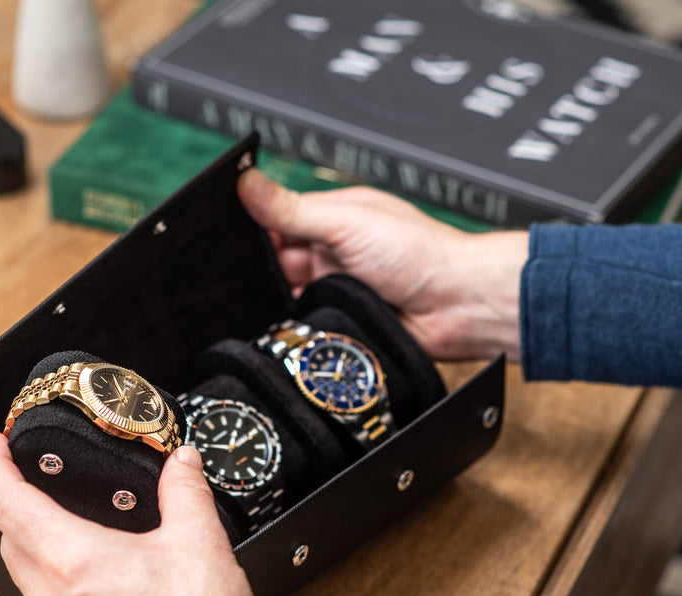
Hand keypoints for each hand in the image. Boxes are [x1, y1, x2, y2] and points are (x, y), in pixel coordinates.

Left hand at [0, 433, 258, 595]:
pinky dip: (56, 588)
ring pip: (26, 581)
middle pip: (9, 541)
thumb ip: (185, 490)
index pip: (7, 502)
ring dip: (32, 547)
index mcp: (74, 561)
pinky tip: (92, 585)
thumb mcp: (199, 540)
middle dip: (12, 504)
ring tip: (61, 529)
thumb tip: (181, 462)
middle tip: (26, 481)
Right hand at [237, 168, 528, 361]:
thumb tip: (248, 182)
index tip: (222, 237)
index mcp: (333, 218)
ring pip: (287, 296)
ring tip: (281, 298)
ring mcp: (336, 288)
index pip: (277, 220)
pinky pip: (305, 326)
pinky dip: (297, 326)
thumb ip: (293, 208)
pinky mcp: (342, 322)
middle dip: (261, 270)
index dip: (251, 228)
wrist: (459, 307)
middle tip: (250, 276)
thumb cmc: (421, 254)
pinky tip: (292, 325)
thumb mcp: (348, 222)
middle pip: (276, 262)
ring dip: (281, 300)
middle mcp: (332, 253)